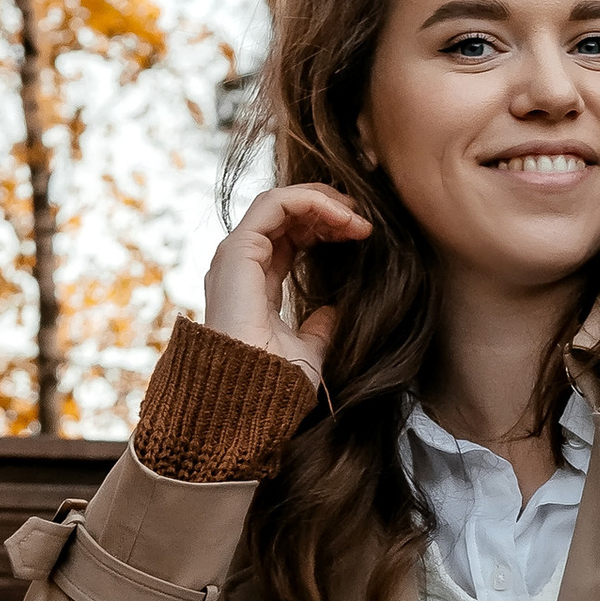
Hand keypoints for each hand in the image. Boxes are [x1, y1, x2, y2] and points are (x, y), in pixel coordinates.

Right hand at [201, 181, 370, 380]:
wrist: (254, 399)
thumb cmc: (276, 384)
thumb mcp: (309, 351)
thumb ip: (319, 329)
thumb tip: (334, 313)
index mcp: (254, 284)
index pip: (289, 238)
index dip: (325, 228)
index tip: (362, 235)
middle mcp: (241, 266)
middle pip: (285, 215)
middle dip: (327, 209)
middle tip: (364, 220)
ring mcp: (235, 257)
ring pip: (279, 202)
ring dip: (323, 201)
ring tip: (357, 217)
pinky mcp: (238, 252)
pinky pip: (275, 205)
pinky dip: (311, 201)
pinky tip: (342, 218)